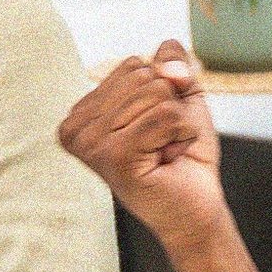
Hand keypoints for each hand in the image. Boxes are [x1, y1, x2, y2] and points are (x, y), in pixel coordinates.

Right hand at [58, 39, 226, 254]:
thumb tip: (168, 65)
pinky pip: (166, 115)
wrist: (195, 208)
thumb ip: (172, 64)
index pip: (133, 65)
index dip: (162, 94)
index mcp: (81, 113)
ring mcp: (92, 144)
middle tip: (162, 144)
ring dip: (179, 124)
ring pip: (157, 94)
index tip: (155, 130)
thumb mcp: (179, 97)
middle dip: (171, 108)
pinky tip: (168, 159)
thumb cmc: (183, 157)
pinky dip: (183, 135)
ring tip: (164, 152)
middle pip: (144, 76)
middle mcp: (76, 127)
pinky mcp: (114, 157)